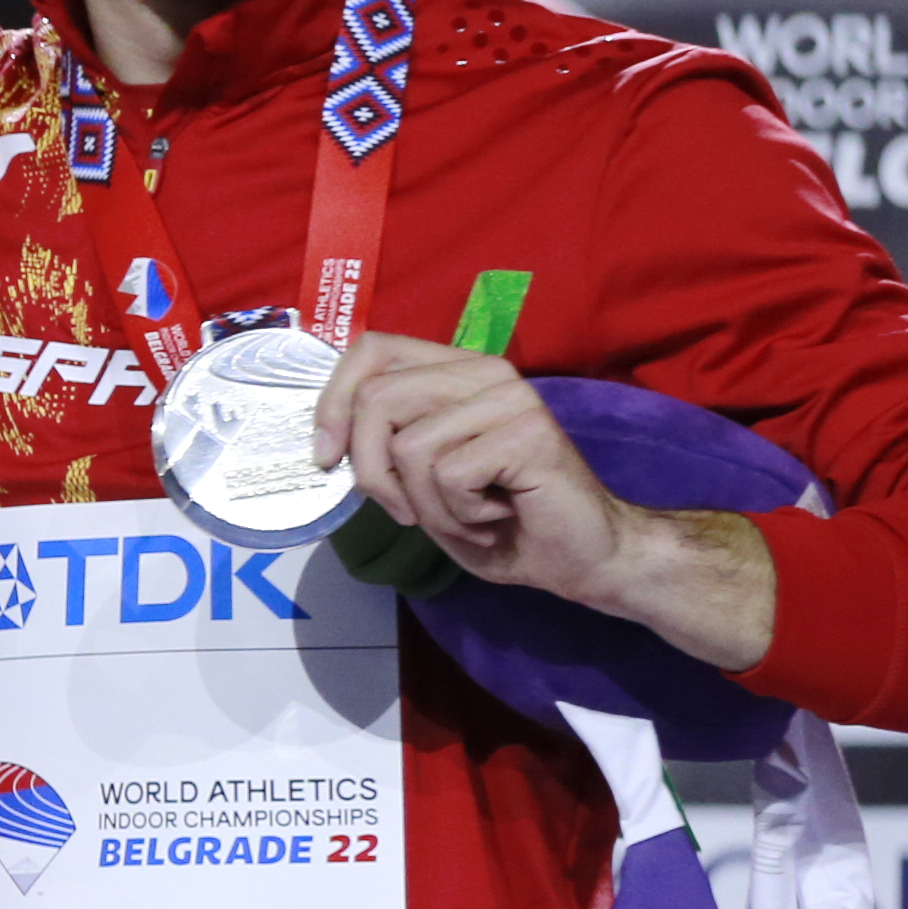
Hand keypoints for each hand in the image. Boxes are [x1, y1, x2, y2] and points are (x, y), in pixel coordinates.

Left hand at [319, 334, 778, 667]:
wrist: (583, 559)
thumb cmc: (499, 522)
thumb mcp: (421, 481)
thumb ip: (382, 446)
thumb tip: (324, 440)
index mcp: (456, 370)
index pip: (372, 349)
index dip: (333, 400)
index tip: (325, 455)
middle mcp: (484, 371)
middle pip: (377, 398)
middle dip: (371, 472)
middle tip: (405, 512)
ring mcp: (510, 397)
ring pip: (409, 447)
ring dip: (425, 505)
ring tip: (470, 516)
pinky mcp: (528, 432)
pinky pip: (448, 477)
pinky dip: (459, 517)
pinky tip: (497, 518)